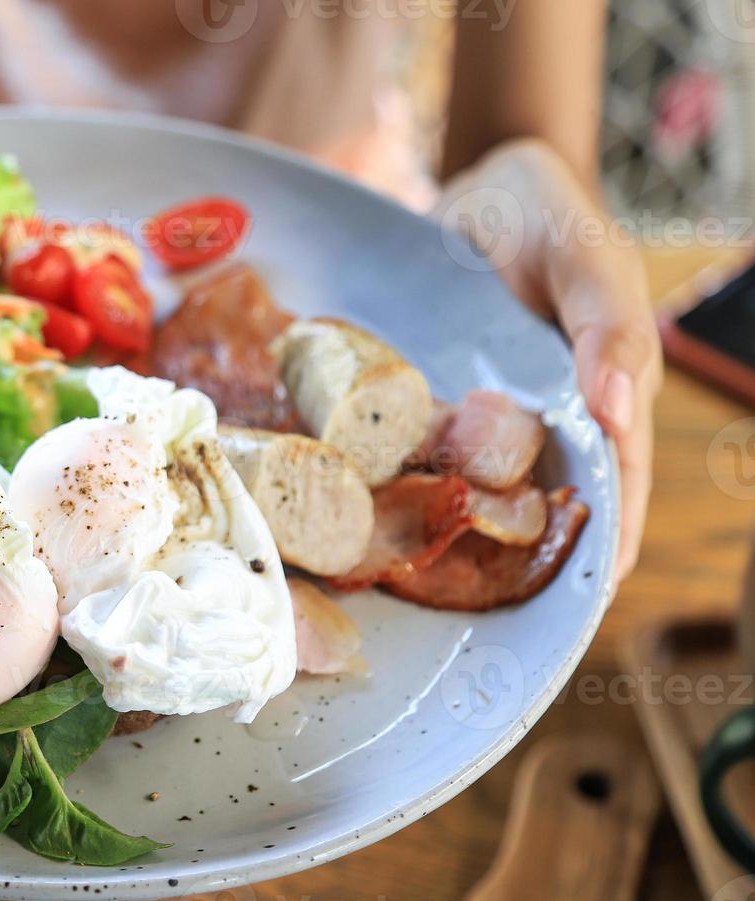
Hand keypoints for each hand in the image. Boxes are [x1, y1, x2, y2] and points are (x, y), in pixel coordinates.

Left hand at [436, 138, 662, 582]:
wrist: (474, 187)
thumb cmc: (545, 214)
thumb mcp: (585, 254)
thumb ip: (606, 323)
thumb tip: (615, 409)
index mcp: (600, 393)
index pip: (615, 481)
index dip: (604, 539)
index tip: (586, 597)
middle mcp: (545, 417)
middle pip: (546, 502)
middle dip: (527, 559)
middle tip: (498, 621)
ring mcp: (487, 416)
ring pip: (482, 491)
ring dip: (462, 537)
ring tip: (432, 591)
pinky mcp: (433, 403)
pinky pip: (425, 454)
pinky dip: (409, 488)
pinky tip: (377, 523)